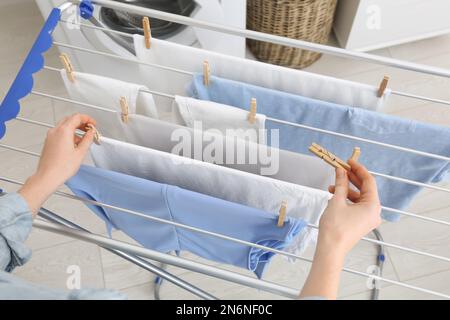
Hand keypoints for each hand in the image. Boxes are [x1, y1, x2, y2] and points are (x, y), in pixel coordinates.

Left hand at [19, 114, 96, 214]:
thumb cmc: (62, 167)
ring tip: (84, 139)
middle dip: (81, 123)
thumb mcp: (80, 152)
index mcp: (64, 131)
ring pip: (64, 126)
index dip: (87, 119)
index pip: (77, 117)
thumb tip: (91, 133)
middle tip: (89, 129)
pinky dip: (68, 134)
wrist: (48, 176)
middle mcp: (55, 131)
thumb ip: (87, 139)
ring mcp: (50, 136)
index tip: (93, 124)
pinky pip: (59, 133)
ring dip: (75, 129)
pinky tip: (74, 144)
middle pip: (70, 119)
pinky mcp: (49, 142)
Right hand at [299, 160, 380, 299]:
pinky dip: (346, 199)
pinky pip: (356, 206)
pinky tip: (334, 195)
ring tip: (332, 184)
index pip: (369, 181)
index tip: (349, 161)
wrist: (331, 249)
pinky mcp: (361, 223)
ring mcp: (368, 219)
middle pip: (365, 189)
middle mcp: (374, 212)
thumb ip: (340, 183)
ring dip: (347, 189)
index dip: (358, 169)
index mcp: (373, 205)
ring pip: (359, 198)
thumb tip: (340, 171)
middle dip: (352, 178)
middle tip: (341, 168)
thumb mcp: (337, 201)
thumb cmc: (335, 227)